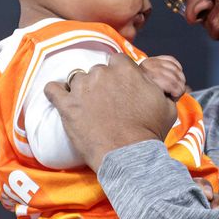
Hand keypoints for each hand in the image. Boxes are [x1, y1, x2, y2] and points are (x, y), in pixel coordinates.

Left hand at [46, 53, 178, 170]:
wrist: (129, 157)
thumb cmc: (149, 133)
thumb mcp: (166, 105)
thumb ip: (157, 85)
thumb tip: (152, 81)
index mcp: (125, 69)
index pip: (117, 61)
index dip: (119, 75)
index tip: (120, 89)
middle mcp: (101, 73)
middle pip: (97, 70)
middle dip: (101, 84)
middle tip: (107, 104)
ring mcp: (81, 88)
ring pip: (76, 79)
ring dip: (81, 90)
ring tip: (88, 108)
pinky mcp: (66, 105)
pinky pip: (52, 89)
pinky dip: (56, 93)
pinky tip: (63, 101)